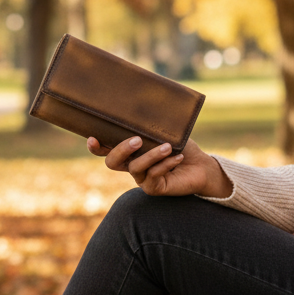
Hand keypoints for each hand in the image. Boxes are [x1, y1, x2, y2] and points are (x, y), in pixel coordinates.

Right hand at [87, 136, 232, 197]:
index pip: (105, 149)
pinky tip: (177, 157)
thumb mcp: (166, 132)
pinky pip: (153, 176)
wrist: (201, 166)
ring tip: (167, 147)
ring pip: (135, 167)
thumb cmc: (182, 146)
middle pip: (112, 162)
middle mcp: (131, 165)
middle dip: (121, 149)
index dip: (95, 146)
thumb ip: (152, 126)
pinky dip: (165, 164)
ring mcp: (141, 178)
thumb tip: (143, 106)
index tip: (92, 138)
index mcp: (129, 151)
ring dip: (151, 155)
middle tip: (137, 139)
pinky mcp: (153, 188)